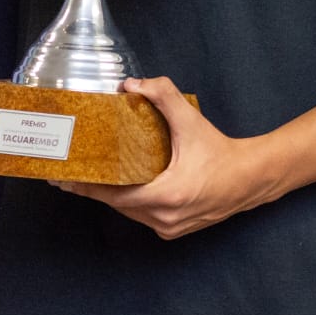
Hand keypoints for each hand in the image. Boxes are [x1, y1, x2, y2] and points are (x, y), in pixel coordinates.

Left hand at [52, 77, 279, 239]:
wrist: (251, 178)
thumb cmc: (221, 153)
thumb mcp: (191, 121)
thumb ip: (163, 96)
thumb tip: (132, 85)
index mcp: (166, 196)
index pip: (113, 195)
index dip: (87, 188)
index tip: (64, 180)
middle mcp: (165, 218)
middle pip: (118, 204)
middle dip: (96, 188)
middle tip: (75, 172)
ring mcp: (170, 227)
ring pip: (130, 211)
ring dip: (114, 196)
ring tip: (94, 178)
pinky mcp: (175, 229)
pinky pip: (144, 216)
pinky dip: (132, 202)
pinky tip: (123, 187)